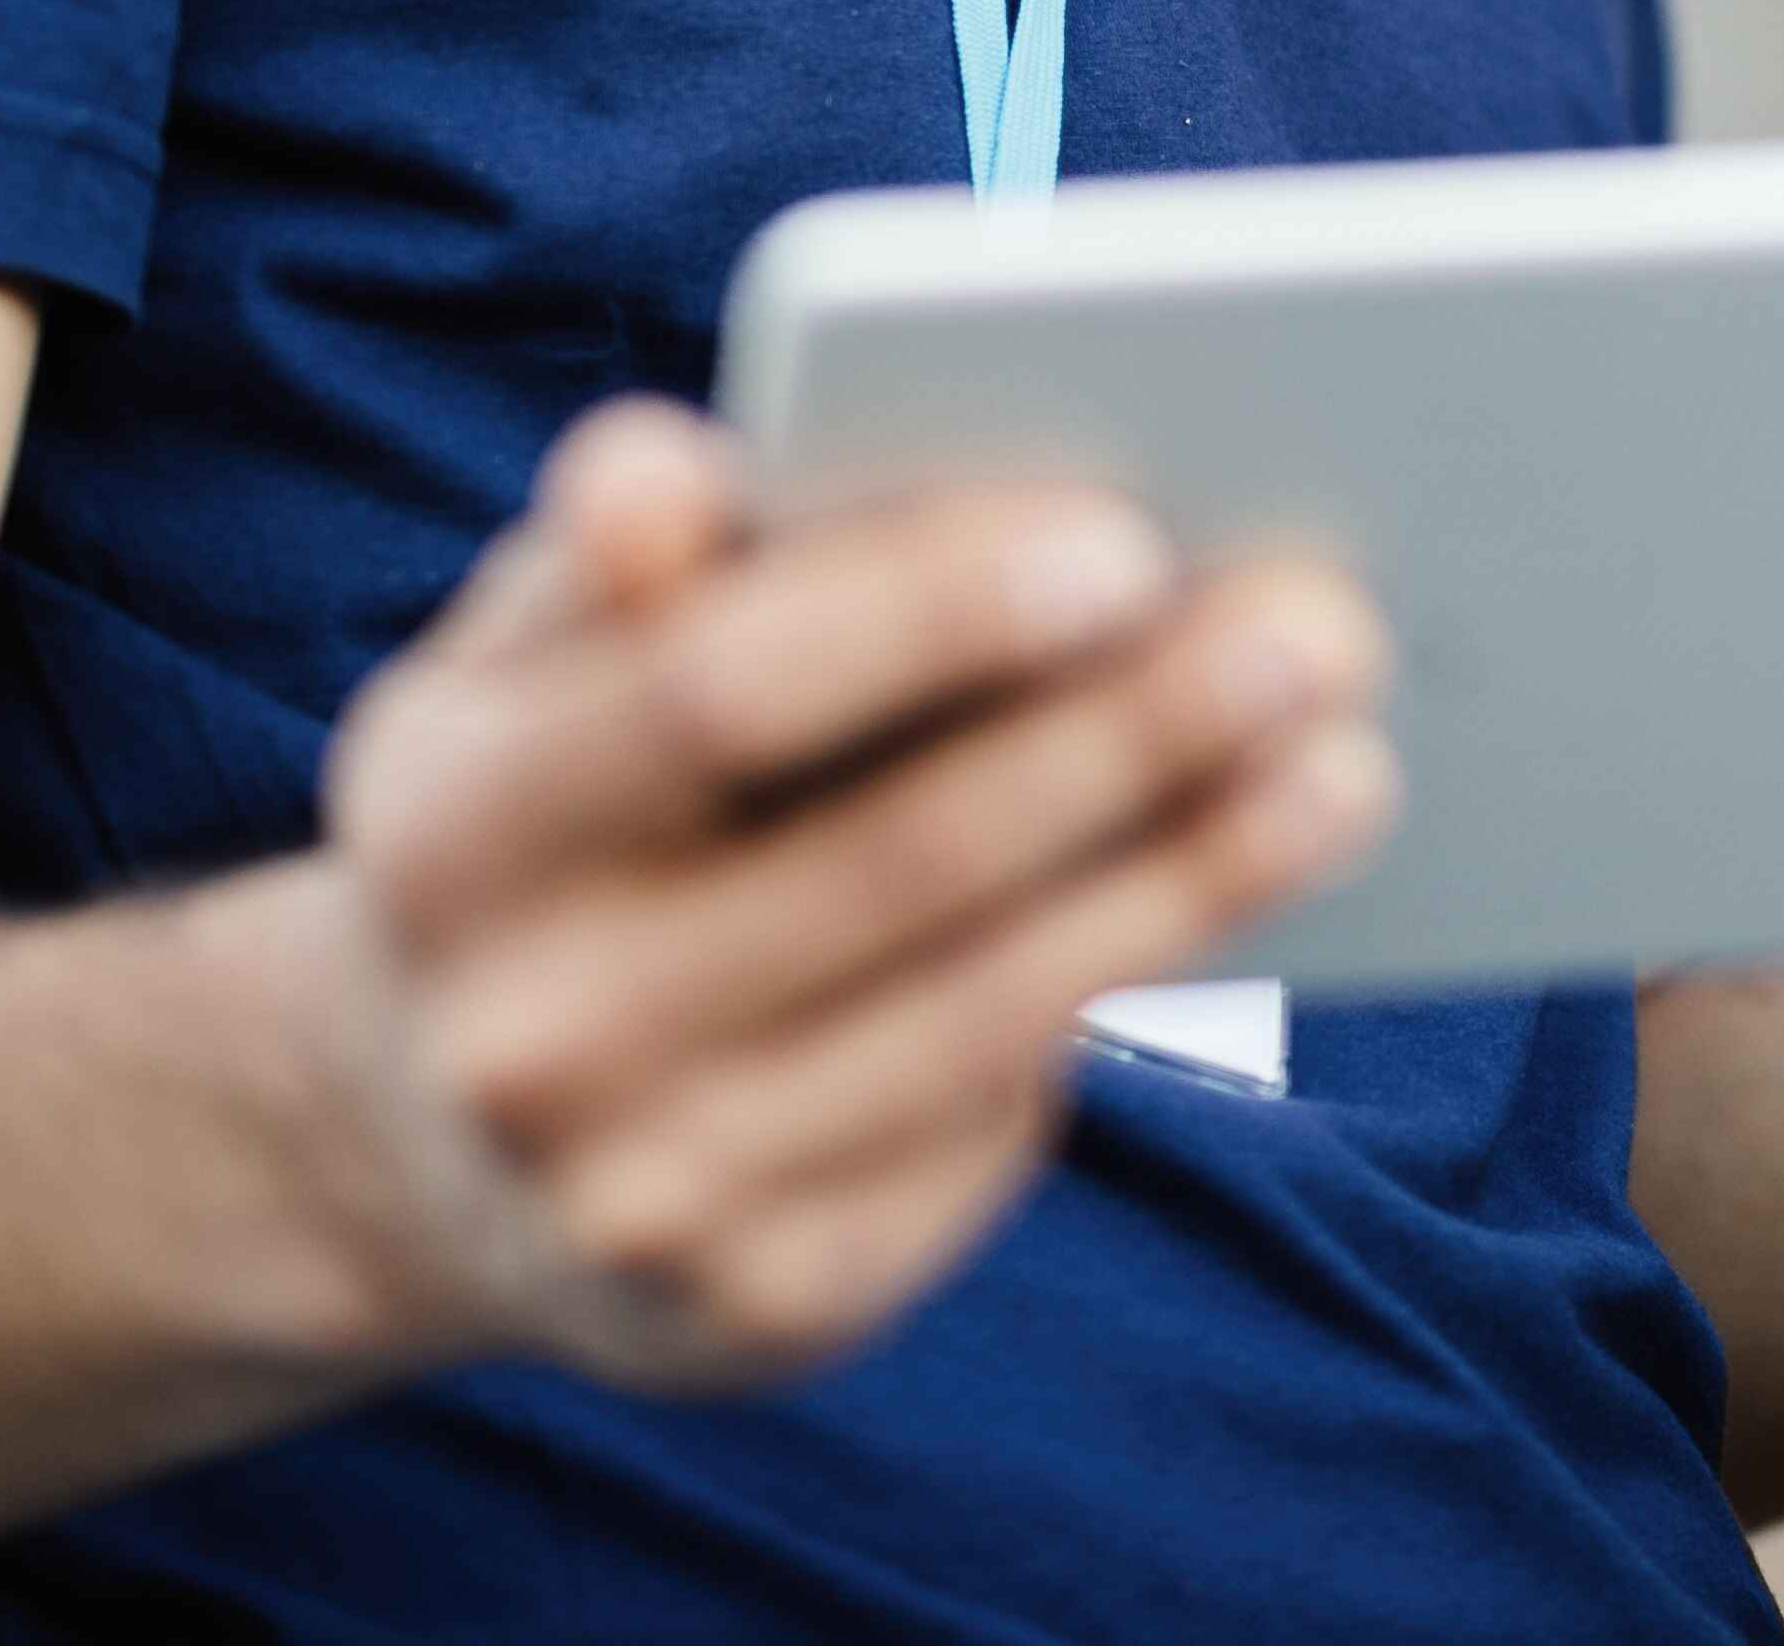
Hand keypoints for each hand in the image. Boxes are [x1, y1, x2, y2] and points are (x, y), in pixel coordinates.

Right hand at [278, 398, 1394, 1392]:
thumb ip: (615, 538)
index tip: (1125, 541)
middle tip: (1325, 627)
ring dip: (1197, 878)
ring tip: (1347, 761)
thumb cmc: (549, 817)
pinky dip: (1123, 996)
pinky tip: (1237, 893)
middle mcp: (529, 1037)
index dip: (924, 615)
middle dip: (1134, 736)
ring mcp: (646, 1198)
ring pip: (984, 1012)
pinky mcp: (770, 1307)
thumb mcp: (520, 665)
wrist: (436, 1149)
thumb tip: (658, 477)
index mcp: (452, 831)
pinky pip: (992, 1133)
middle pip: (896, 861)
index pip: (711, 696)